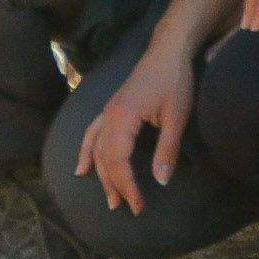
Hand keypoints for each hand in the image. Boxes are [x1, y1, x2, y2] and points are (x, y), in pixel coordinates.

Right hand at [73, 54, 191, 213]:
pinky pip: (92, 134)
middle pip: (105, 158)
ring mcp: (108, 111)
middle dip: (115, 185)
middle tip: (128, 207)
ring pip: (97, 149)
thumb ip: (167, 149)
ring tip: (109, 198)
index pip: (118, 161)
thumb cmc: (174, 80)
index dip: (127, 185)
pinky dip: (86, 152)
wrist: (168, 50)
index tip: (139, 205)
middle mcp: (109, 116)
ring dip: (101, 175)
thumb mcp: (177, 116)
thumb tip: (162, 181)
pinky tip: (82, 168)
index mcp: (122, 118)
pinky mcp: (112, 108)